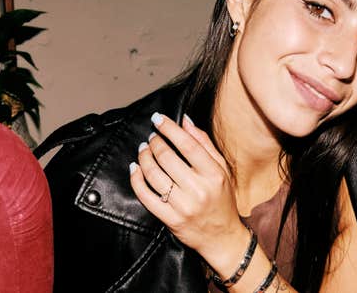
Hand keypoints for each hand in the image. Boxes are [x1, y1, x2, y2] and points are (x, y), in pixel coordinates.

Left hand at [129, 112, 250, 271]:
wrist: (222, 237)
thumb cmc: (222, 199)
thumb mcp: (221, 169)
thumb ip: (204, 144)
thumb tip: (185, 121)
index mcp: (213, 174)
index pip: (188, 145)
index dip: (169, 129)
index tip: (158, 118)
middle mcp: (199, 190)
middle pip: (167, 157)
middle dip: (154, 142)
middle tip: (151, 137)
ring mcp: (183, 206)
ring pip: (154, 175)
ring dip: (143, 158)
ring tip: (143, 150)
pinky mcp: (170, 219)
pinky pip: (146, 196)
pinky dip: (136, 179)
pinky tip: (135, 169)